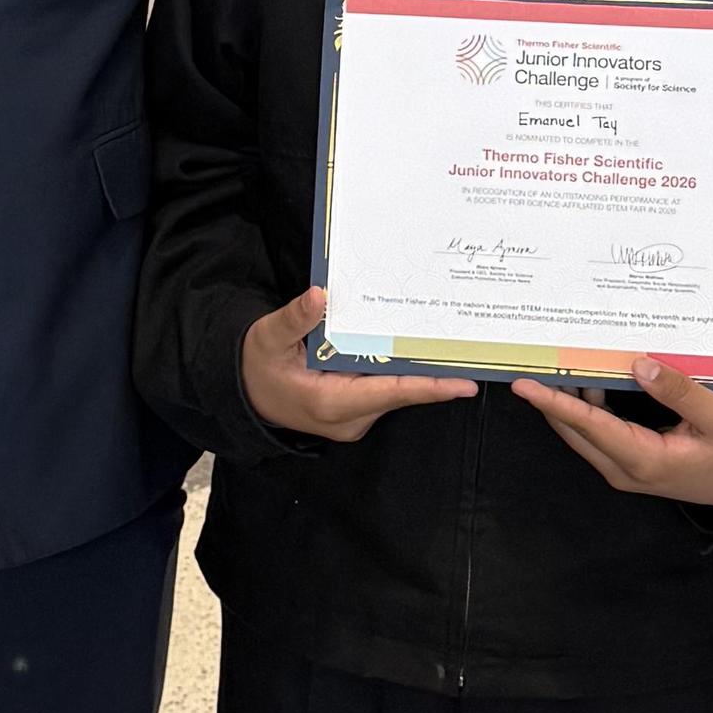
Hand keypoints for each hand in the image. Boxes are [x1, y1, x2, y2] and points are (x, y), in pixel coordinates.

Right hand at [240, 288, 476, 442]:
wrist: (244, 394)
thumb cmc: (256, 366)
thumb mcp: (268, 337)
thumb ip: (295, 318)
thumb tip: (319, 294)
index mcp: (332, 403)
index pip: (391, 393)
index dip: (430, 387)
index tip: (465, 383)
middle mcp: (349, 418)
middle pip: (401, 392)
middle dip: (433, 372)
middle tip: (468, 348)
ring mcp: (354, 418)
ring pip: (395, 392)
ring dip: (418, 370)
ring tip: (449, 344)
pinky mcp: (355, 412)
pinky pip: (385, 391)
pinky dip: (399, 372)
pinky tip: (415, 350)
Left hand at [512, 358, 712, 506]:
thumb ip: (680, 392)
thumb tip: (640, 365)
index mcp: (643, 459)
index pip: (589, 425)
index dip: (553, 403)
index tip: (524, 385)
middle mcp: (625, 469)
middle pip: (574, 430)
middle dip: (551, 396)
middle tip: (537, 357)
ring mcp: (625, 469)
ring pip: (583, 432)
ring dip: (569, 400)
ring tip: (559, 359)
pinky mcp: (630, 463)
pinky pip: (598, 434)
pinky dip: (588, 407)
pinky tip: (592, 378)